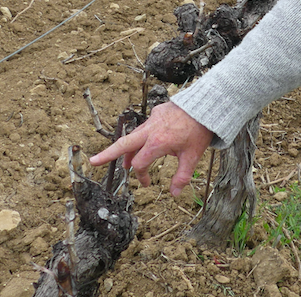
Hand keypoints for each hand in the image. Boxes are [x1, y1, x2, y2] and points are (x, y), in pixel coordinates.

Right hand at [88, 102, 213, 196]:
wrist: (206, 105)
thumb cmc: (200, 131)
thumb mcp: (192, 157)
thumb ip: (182, 176)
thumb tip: (175, 194)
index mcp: (157, 143)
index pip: (139, 164)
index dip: (141, 176)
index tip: (147, 184)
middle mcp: (150, 130)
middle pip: (123, 144)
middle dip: (107, 154)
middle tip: (93, 161)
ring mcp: (153, 119)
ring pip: (134, 136)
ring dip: (129, 149)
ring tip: (125, 162)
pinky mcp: (157, 112)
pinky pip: (145, 126)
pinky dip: (142, 136)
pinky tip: (148, 141)